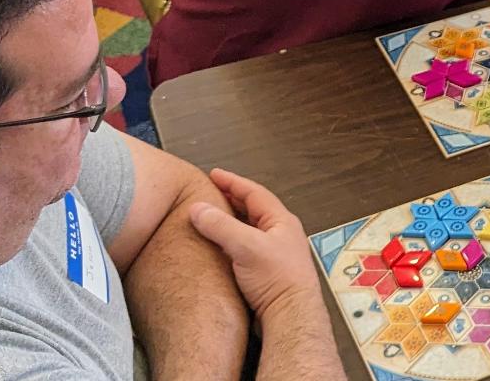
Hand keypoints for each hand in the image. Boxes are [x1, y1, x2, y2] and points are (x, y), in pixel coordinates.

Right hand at [188, 168, 324, 317]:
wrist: (291, 315)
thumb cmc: (279, 280)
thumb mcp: (247, 246)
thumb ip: (221, 226)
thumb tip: (198, 209)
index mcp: (281, 221)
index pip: (254, 193)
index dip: (233, 182)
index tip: (214, 174)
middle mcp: (280, 234)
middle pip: (252, 210)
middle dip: (231, 199)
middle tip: (210, 192)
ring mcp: (275, 253)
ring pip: (249, 230)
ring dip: (231, 222)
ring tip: (211, 218)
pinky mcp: (267, 272)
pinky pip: (246, 248)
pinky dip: (231, 243)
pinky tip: (219, 248)